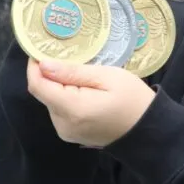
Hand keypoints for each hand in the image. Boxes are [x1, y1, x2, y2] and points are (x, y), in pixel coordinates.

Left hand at [26, 58, 156, 146]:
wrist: (148, 130)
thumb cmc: (133, 99)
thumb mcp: (108, 77)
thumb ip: (73, 72)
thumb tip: (43, 65)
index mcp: (71, 109)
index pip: (38, 85)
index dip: (35, 66)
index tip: (42, 49)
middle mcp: (63, 124)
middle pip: (44, 93)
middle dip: (51, 75)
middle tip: (72, 59)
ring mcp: (66, 132)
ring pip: (51, 101)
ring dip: (60, 87)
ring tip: (83, 75)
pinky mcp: (71, 135)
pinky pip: (60, 111)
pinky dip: (66, 98)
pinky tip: (84, 91)